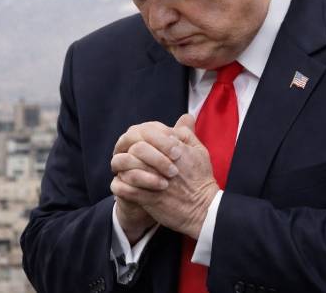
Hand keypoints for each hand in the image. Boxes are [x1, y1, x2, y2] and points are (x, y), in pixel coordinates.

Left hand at [111, 114, 219, 239]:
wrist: (204, 209)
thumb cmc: (201, 179)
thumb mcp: (199, 152)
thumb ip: (188, 134)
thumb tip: (184, 117)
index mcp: (174, 148)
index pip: (149, 133)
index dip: (142, 138)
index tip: (141, 144)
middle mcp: (163, 163)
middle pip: (136, 148)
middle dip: (131, 151)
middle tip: (129, 156)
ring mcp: (154, 181)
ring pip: (127, 168)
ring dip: (124, 168)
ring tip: (125, 170)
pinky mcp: (148, 198)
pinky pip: (124, 188)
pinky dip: (121, 186)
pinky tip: (124, 184)